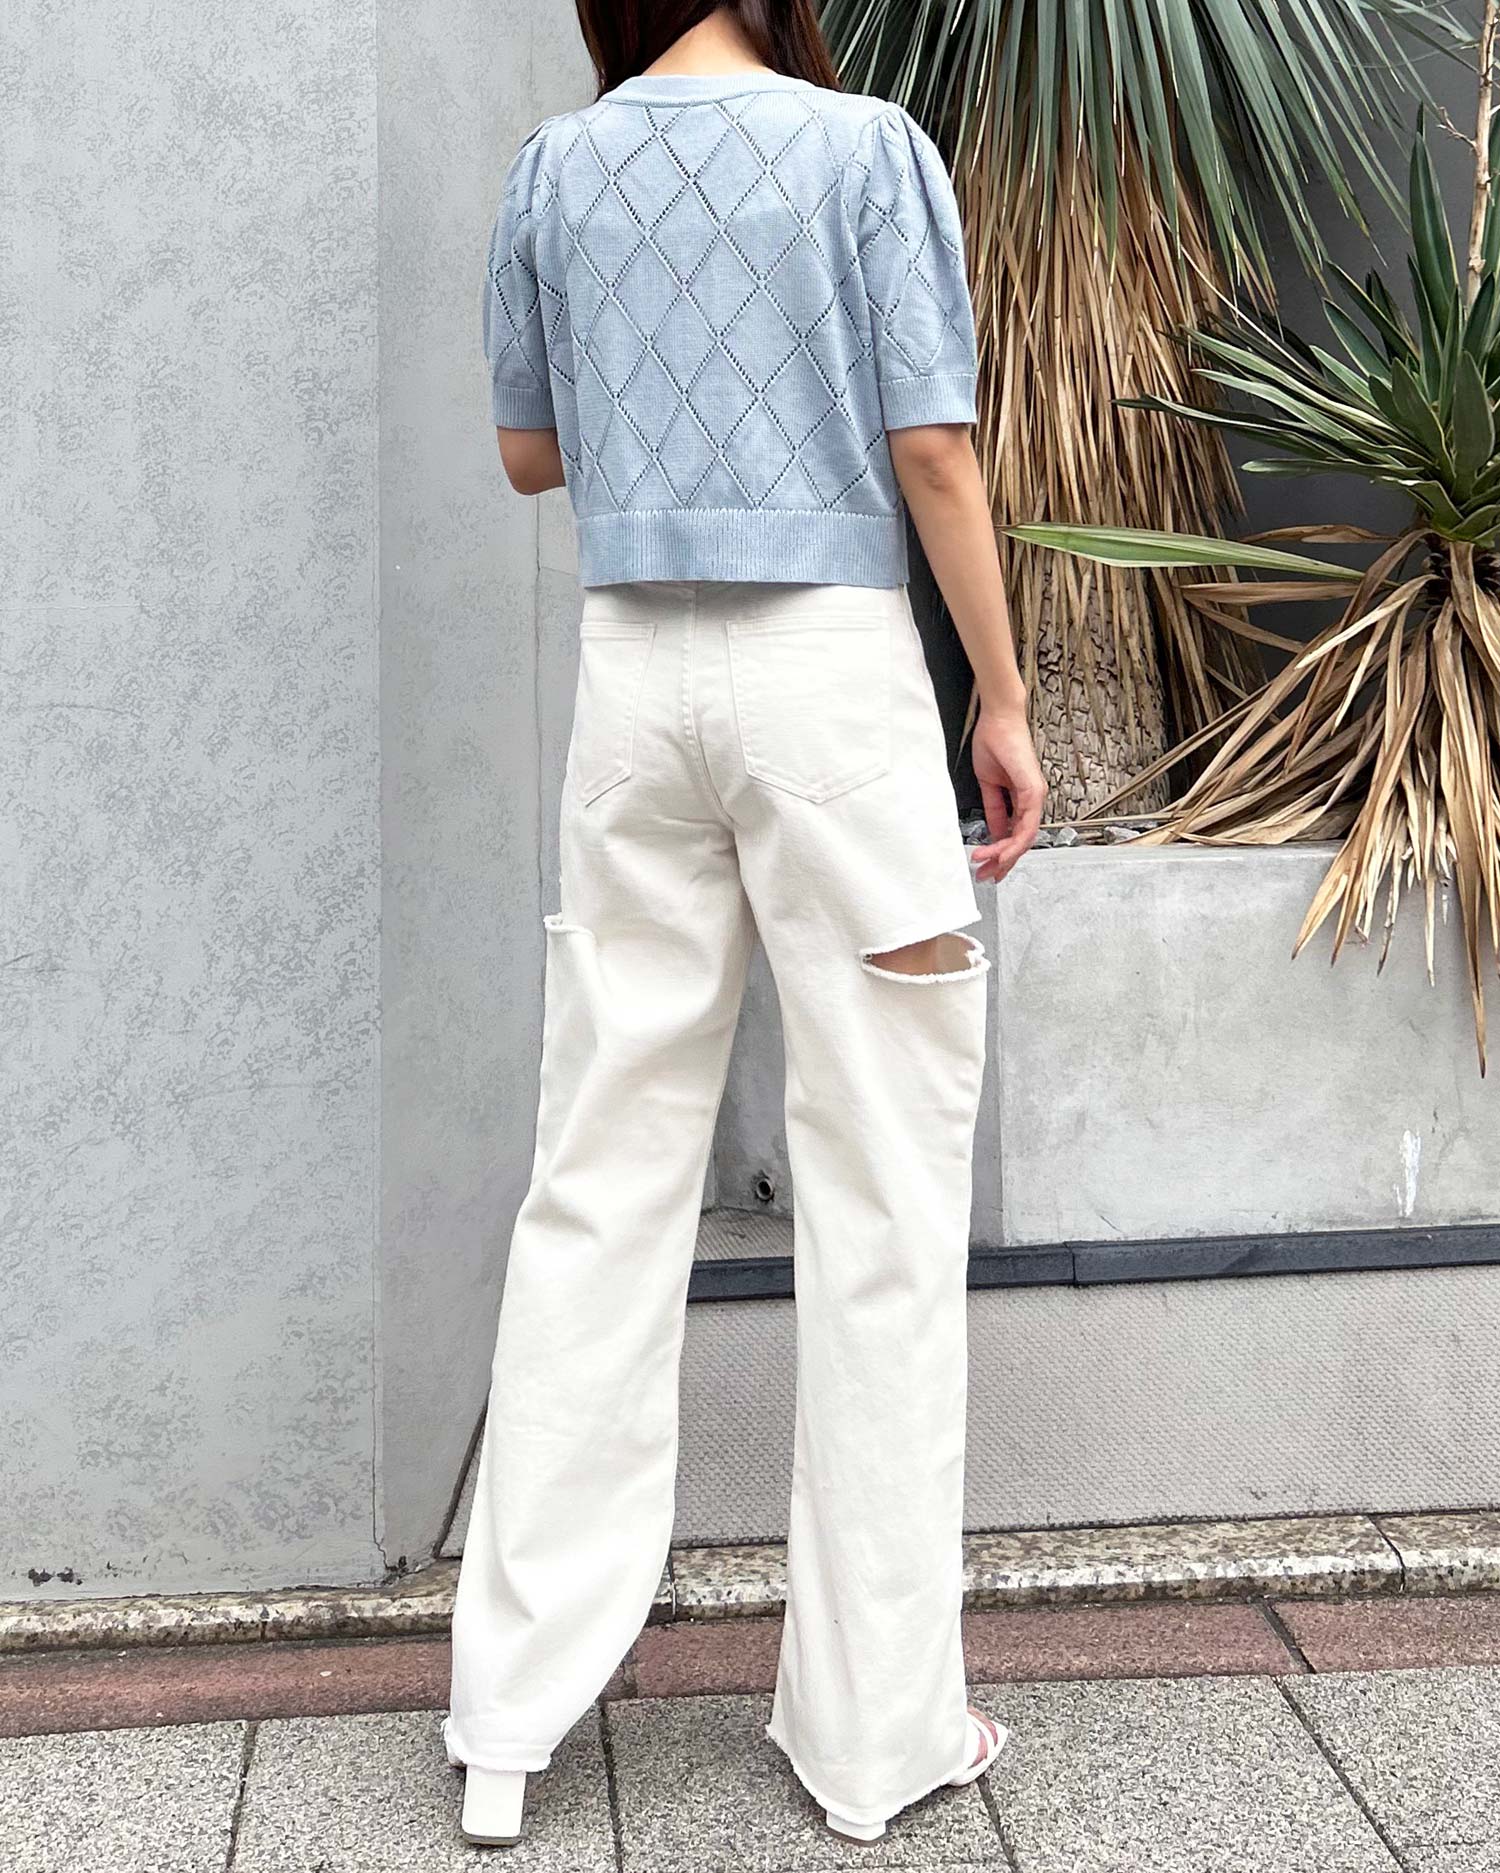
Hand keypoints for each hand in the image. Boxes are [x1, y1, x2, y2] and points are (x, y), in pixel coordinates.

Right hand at [969, 703, 1045, 883]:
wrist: (998, 718)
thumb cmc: (993, 742)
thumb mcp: (988, 783)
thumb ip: (995, 808)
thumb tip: (995, 830)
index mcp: (1023, 797)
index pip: (1016, 833)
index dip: (1002, 852)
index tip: (986, 864)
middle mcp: (1033, 798)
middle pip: (1023, 841)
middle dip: (1004, 862)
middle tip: (987, 876)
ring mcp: (1035, 794)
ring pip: (1025, 837)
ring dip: (1006, 855)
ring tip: (987, 865)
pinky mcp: (1032, 788)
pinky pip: (1026, 822)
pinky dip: (1012, 840)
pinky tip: (997, 849)